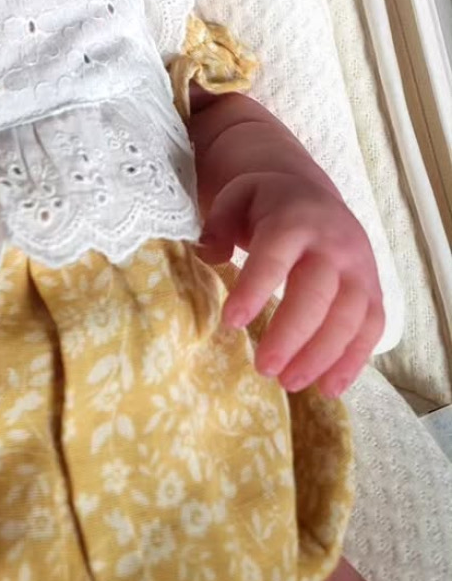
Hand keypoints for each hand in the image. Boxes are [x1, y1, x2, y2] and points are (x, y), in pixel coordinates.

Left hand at [196, 172, 383, 396]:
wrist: (313, 194)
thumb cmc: (266, 205)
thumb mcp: (235, 199)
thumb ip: (217, 226)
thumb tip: (207, 256)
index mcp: (293, 220)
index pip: (274, 256)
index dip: (254, 289)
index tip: (231, 322)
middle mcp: (333, 244)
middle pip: (317, 293)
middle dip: (292, 335)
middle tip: (264, 367)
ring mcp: (359, 269)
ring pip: (348, 316)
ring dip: (321, 355)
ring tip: (289, 383)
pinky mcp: (374, 291)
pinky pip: (371, 329)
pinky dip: (353, 361)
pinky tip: (328, 387)